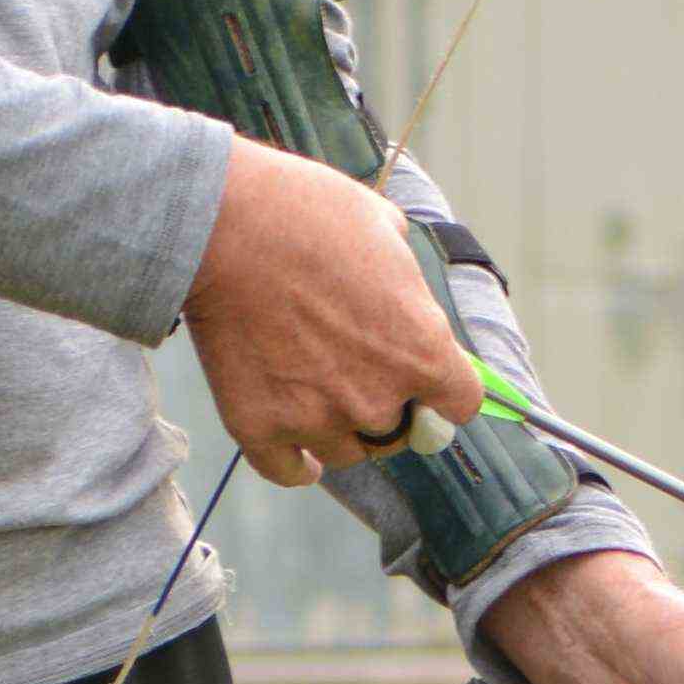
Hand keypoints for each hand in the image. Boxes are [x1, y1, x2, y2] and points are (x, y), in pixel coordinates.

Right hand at [182, 140, 475, 486]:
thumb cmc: (306, 213)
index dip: (445, 390)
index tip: (430, 383)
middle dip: (385, 403)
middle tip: (354, 367)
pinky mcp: (260, 428)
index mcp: (423, 350)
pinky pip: (288, 471)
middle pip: (400, 431)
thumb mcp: (384, 225)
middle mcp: (377, 397)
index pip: (462, 403)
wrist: (221, 225)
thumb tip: (403, 289)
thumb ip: (405, 277)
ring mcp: (317, 418)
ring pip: (347, 451)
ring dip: (339, 428)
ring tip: (319, 394)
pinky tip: (300, 457)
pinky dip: (296, 465)